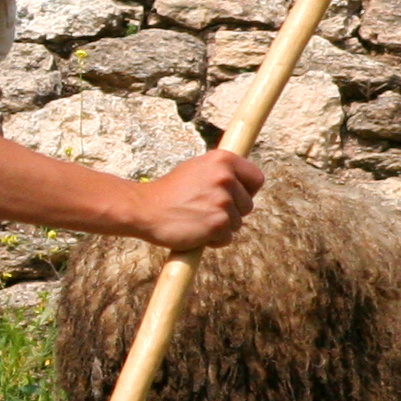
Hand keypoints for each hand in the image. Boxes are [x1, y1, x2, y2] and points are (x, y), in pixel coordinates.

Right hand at [130, 150, 263, 251]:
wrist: (144, 209)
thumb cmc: (169, 192)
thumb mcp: (196, 169)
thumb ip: (220, 172)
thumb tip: (242, 181)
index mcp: (222, 159)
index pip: (256, 179)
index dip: (247, 191)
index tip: (233, 197)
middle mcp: (225, 177)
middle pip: (248, 205)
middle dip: (231, 212)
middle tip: (205, 211)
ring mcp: (223, 201)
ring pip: (237, 223)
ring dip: (220, 227)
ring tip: (196, 220)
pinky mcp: (218, 223)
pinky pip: (227, 238)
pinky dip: (213, 240)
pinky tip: (195, 231)